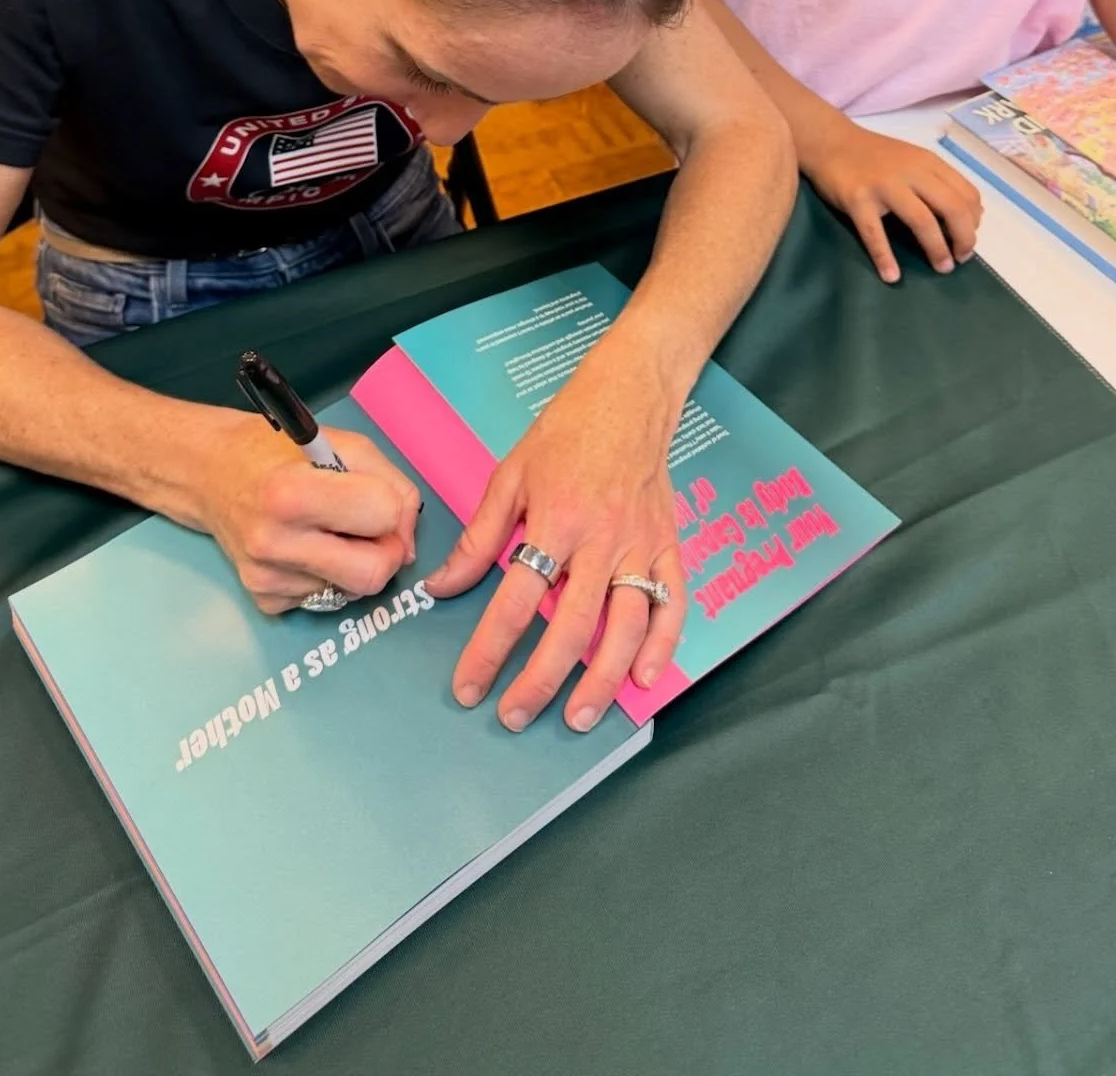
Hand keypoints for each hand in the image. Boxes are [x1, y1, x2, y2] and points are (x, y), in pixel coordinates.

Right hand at [195, 411, 420, 614]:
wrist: (209, 473)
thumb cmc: (276, 452)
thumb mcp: (342, 444)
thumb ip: (391, 484)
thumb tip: (408, 541)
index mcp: (294, 493)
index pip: (383, 517)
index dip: (391, 507)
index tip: (375, 496)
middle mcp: (275, 542)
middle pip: (373, 574)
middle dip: (387, 551)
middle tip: (369, 527)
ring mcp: (266, 578)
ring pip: (354, 590)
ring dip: (355, 561)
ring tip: (328, 529)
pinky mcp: (264, 600)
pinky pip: (325, 598)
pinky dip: (329, 575)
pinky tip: (306, 546)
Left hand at [425, 331, 685, 732]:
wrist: (629, 397)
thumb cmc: (565, 432)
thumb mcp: (509, 475)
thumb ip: (479, 536)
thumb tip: (443, 587)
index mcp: (555, 520)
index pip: (515, 599)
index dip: (489, 649)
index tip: (469, 687)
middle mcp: (600, 539)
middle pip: (570, 627)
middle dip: (540, 681)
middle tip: (515, 717)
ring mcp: (640, 545)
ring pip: (625, 627)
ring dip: (601, 679)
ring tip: (578, 717)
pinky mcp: (669, 545)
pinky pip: (672, 604)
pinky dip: (661, 645)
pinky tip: (642, 679)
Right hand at [800, 117, 980, 282]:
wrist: (830, 142)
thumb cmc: (874, 156)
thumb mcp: (913, 160)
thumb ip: (940, 181)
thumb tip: (973, 214)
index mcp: (928, 163)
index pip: (966, 193)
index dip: (974, 221)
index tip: (968, 240)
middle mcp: (911, 172)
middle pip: (951, 207)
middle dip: (963, 238)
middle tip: (961, 259)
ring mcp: (884, 186)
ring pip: (921, 220)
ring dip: (936, 249)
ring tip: (941, 268)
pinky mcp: (857, 200)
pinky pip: (874, 233)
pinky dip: (884, 257)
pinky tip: (891, 275)